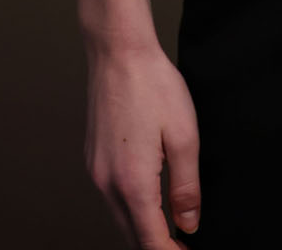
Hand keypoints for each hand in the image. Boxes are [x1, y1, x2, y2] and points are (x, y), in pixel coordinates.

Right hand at [84, 40, 202, 244]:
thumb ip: (187, 187)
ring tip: (172, 228)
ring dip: (143, 230)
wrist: (118, 52)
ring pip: (120, 220)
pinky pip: (112, 199)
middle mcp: (107, 184)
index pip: (151, 242)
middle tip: (184, 245)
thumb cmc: (152, 85)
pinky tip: (149, 200)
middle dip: (157, 247)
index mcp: (132, 183)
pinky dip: (131, 210)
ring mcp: (96, 172)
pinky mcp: (93, 160)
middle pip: (132, 237)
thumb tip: (189, 224)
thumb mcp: (184, 136)